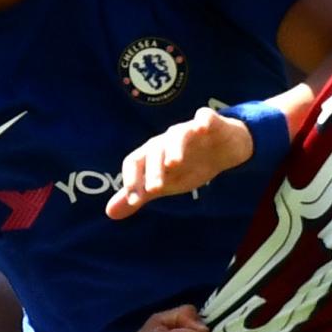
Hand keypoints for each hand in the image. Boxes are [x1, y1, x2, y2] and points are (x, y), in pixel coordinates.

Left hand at [106, 108, 254, 218]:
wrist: (222, 149)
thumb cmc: (189, 166)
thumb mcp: (165, 184)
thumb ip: (140, 195)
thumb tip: (110, 213)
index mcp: (152, 154)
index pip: (134, 161)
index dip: (131, 179)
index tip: (135, 201)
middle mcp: (167, 140)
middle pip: (155, 151)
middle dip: (153, 170)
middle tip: (155, 190)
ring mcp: (188, 130)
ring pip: (177, 135)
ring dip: (174, 148)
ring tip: (174, 163)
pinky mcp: (209, 123)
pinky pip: (205, 118)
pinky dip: (203, 122)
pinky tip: (202, 128)